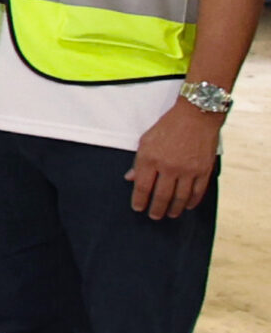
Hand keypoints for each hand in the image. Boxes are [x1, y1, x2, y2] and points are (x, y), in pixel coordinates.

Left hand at [127, 100, 221, 219]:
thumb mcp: (146, 140)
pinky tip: (187, 206)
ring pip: (180, 198)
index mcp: (150, 158)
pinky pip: (197, 192)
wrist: (196, 116)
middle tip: (154, 216)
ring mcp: (187, 170)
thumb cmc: (168, 126)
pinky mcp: (203, 170)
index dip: (139, 200)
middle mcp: (168, 167)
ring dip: (174, 209)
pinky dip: (192, 202)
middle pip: (161, 196)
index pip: (142, 187)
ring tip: (170, 214)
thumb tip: (130, 178)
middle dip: (156, 209)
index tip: (138, 208)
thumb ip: (138, 161)